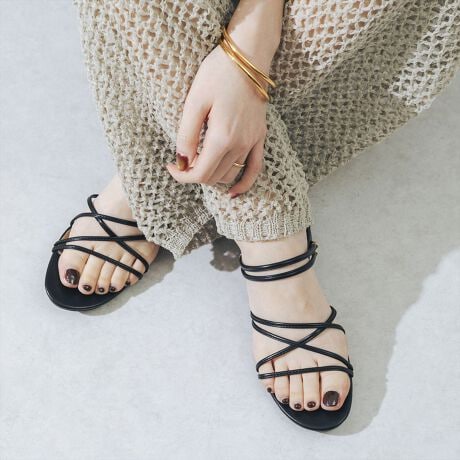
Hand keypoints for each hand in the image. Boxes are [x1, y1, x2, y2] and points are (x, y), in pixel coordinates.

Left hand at [166, 0, 283, 196]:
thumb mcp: (194, 102)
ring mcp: (252, 142)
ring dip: (211, 176)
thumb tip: (182, 162)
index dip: (182, 176)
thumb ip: (187, 135)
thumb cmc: (218, 74)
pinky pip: (255, 169)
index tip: (170, 166)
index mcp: (222, 138)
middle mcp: (240, 145)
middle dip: (193, 175)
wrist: (249, 56)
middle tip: (180, 162)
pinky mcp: (260, 136)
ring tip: (197, 165)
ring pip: (229, 175)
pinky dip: (243, 183)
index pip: (200, 173)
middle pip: (213, 177)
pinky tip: (232, 193)